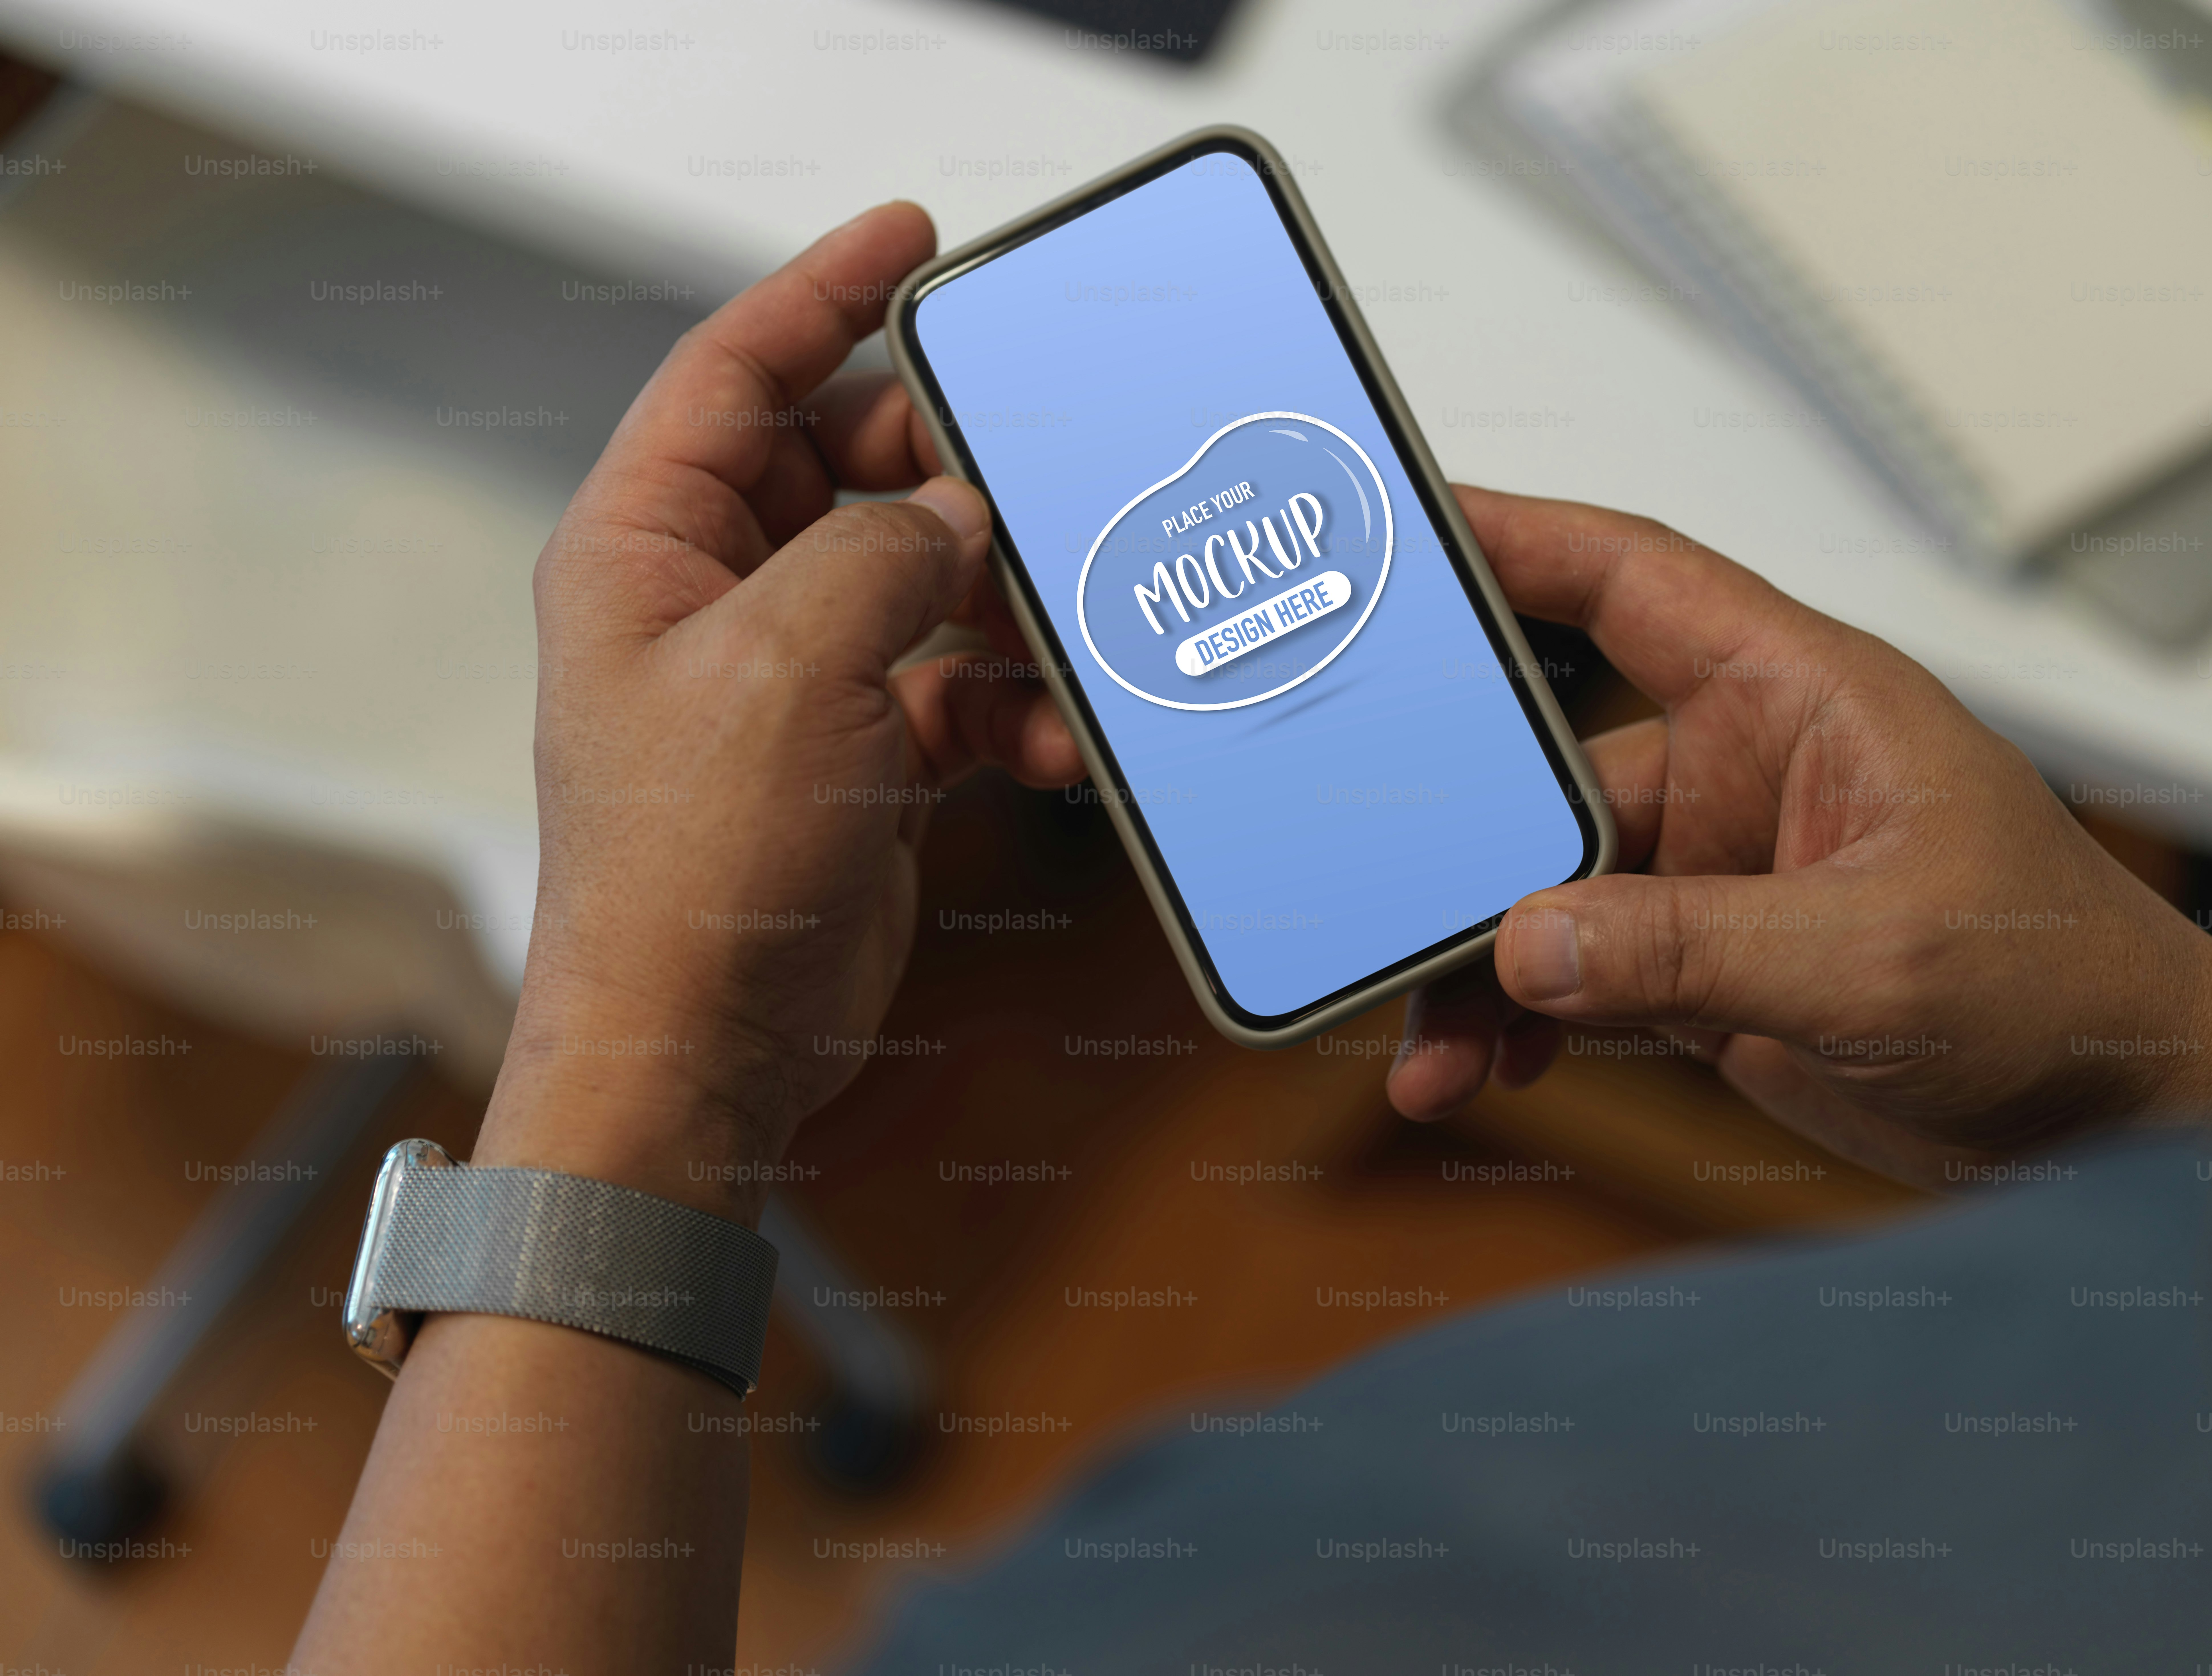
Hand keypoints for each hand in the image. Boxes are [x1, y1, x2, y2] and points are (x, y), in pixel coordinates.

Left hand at [471, 203, 1081, 1221]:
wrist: (702, 1046)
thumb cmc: (694, 871)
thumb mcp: (793, 664)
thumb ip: (883, 556)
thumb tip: (956, 516)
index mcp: (650, 548)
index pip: (737, 372)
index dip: (823, 292)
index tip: (912, 240)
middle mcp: (711, 601)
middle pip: (845, 472)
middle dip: (945, 479)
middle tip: (1028, 481)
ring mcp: (786, 682)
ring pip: (913, 584)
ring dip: (995, 611)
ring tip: (1052, 640)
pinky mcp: (849, 756)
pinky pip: (946, 690)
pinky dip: (1003, 708)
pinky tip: (1046, 742)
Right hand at [1386, 489, 2211, 1185]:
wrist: (2115, 1120)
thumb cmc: (2065, 990)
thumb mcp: (1879, 960)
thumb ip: (1694, 949)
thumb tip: (1532, 945)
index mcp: (1800, 701)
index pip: (1632, 581)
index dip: (1515, 541)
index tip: (1408, 527)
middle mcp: (1743, 772)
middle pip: (1549, 768)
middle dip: (1459, 843)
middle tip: (1376, 893)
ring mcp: (1714, 872)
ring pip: (1543, 892)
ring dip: (1480, 968)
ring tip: (1431, 1045)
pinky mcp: (1701, 961)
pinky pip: (1572, 973)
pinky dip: (1519, 1019)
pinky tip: (1487, 1067)